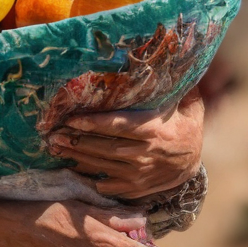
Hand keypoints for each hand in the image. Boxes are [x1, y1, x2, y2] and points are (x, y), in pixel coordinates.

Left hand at [46, 88, 203, 198]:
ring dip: (78, 157)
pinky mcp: (135, 189)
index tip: (71, 118)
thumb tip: (174, 57)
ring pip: (102, 166)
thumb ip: (178, 85)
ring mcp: (139, 174)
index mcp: (153, 130)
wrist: (193, 165)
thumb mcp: (188, 105)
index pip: (118, 125)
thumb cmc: (185, 127)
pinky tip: (72, 168)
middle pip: (105, 147)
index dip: (94, 123)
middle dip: (78, 140)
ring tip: (56, 147)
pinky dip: (90, 178)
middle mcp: (144, 153)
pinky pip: (108, 185)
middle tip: (54, 134)